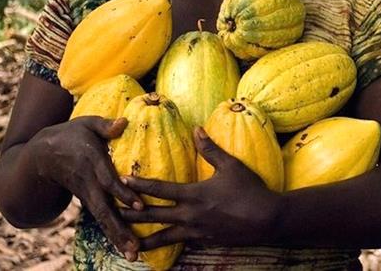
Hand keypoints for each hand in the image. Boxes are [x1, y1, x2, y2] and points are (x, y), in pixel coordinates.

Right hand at [30, 116, 141, 259]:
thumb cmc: (70, 134)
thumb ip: (105, 125)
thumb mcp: (85, 124)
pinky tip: (126, 247)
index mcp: (91, 162)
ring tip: (133, 254)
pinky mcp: (87, 200)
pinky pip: (101, 219)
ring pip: (102, 219)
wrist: (39, 156)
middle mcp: (89, 183)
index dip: (122, 193)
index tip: (138, 206)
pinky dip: (112, 233)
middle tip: (135, 247)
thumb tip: (124, 122)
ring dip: (117, 237)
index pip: (108, 181)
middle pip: (104, 209)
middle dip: (120, 228)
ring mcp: (87, 194)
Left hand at [119, 127, 280, 250]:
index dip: (140, 184)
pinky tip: (162, 250)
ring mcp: (197, 232)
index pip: (160, 189)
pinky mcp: (205, 241)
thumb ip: (211, 149)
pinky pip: (182, 244)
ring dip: (145, 240)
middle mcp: (190, 215)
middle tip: (112, 213)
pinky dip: (169, 247)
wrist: (268, 220)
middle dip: (131, 214)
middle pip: (154, 215)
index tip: (121, 181)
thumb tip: (196, 129)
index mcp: (194, 194)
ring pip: (164, 238)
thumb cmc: (250, 190)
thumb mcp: (231, 166)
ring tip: (129, 244)